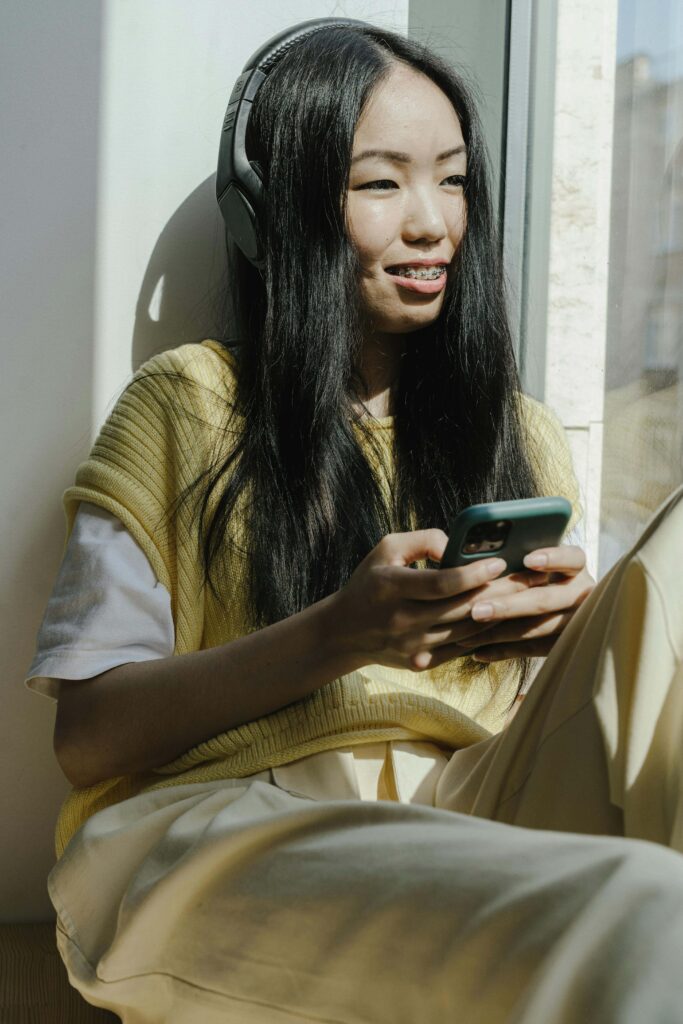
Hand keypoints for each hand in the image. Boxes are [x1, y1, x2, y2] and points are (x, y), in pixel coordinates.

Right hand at [332, 529, 565, 672]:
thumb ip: (423, 540)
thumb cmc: (369, 582)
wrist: (344, 632)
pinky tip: (504, 619)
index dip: (473, 574)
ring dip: (498, 613)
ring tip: (524, 596)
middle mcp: (402, 621)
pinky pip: (461, 648)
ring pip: (466, 631)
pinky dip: (483, 634)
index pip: (441, 584)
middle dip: (499, 592)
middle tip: (528, 578)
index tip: (499, 563)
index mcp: (391, 588)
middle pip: (461, 608)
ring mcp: (412, 646)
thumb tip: (457, 545)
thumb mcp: (386, 549)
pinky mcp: (421, 662)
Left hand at [454, 545, 595, 662]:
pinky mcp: (564, 645)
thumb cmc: (530, 573)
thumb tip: (466, 554)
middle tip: (476, 610)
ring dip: (500, 632)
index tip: (527, 560)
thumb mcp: (532, 559)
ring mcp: (576, 620)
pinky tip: (477, 653)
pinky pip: (533, 650)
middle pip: (547, 598)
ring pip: (538, 629)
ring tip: (466, 636)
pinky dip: (503, 651)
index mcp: (574, 566)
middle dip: (510, 605)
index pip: (573, 557)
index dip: (553, 558)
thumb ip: (513, 555)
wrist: (566, 612)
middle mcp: (581, 592)